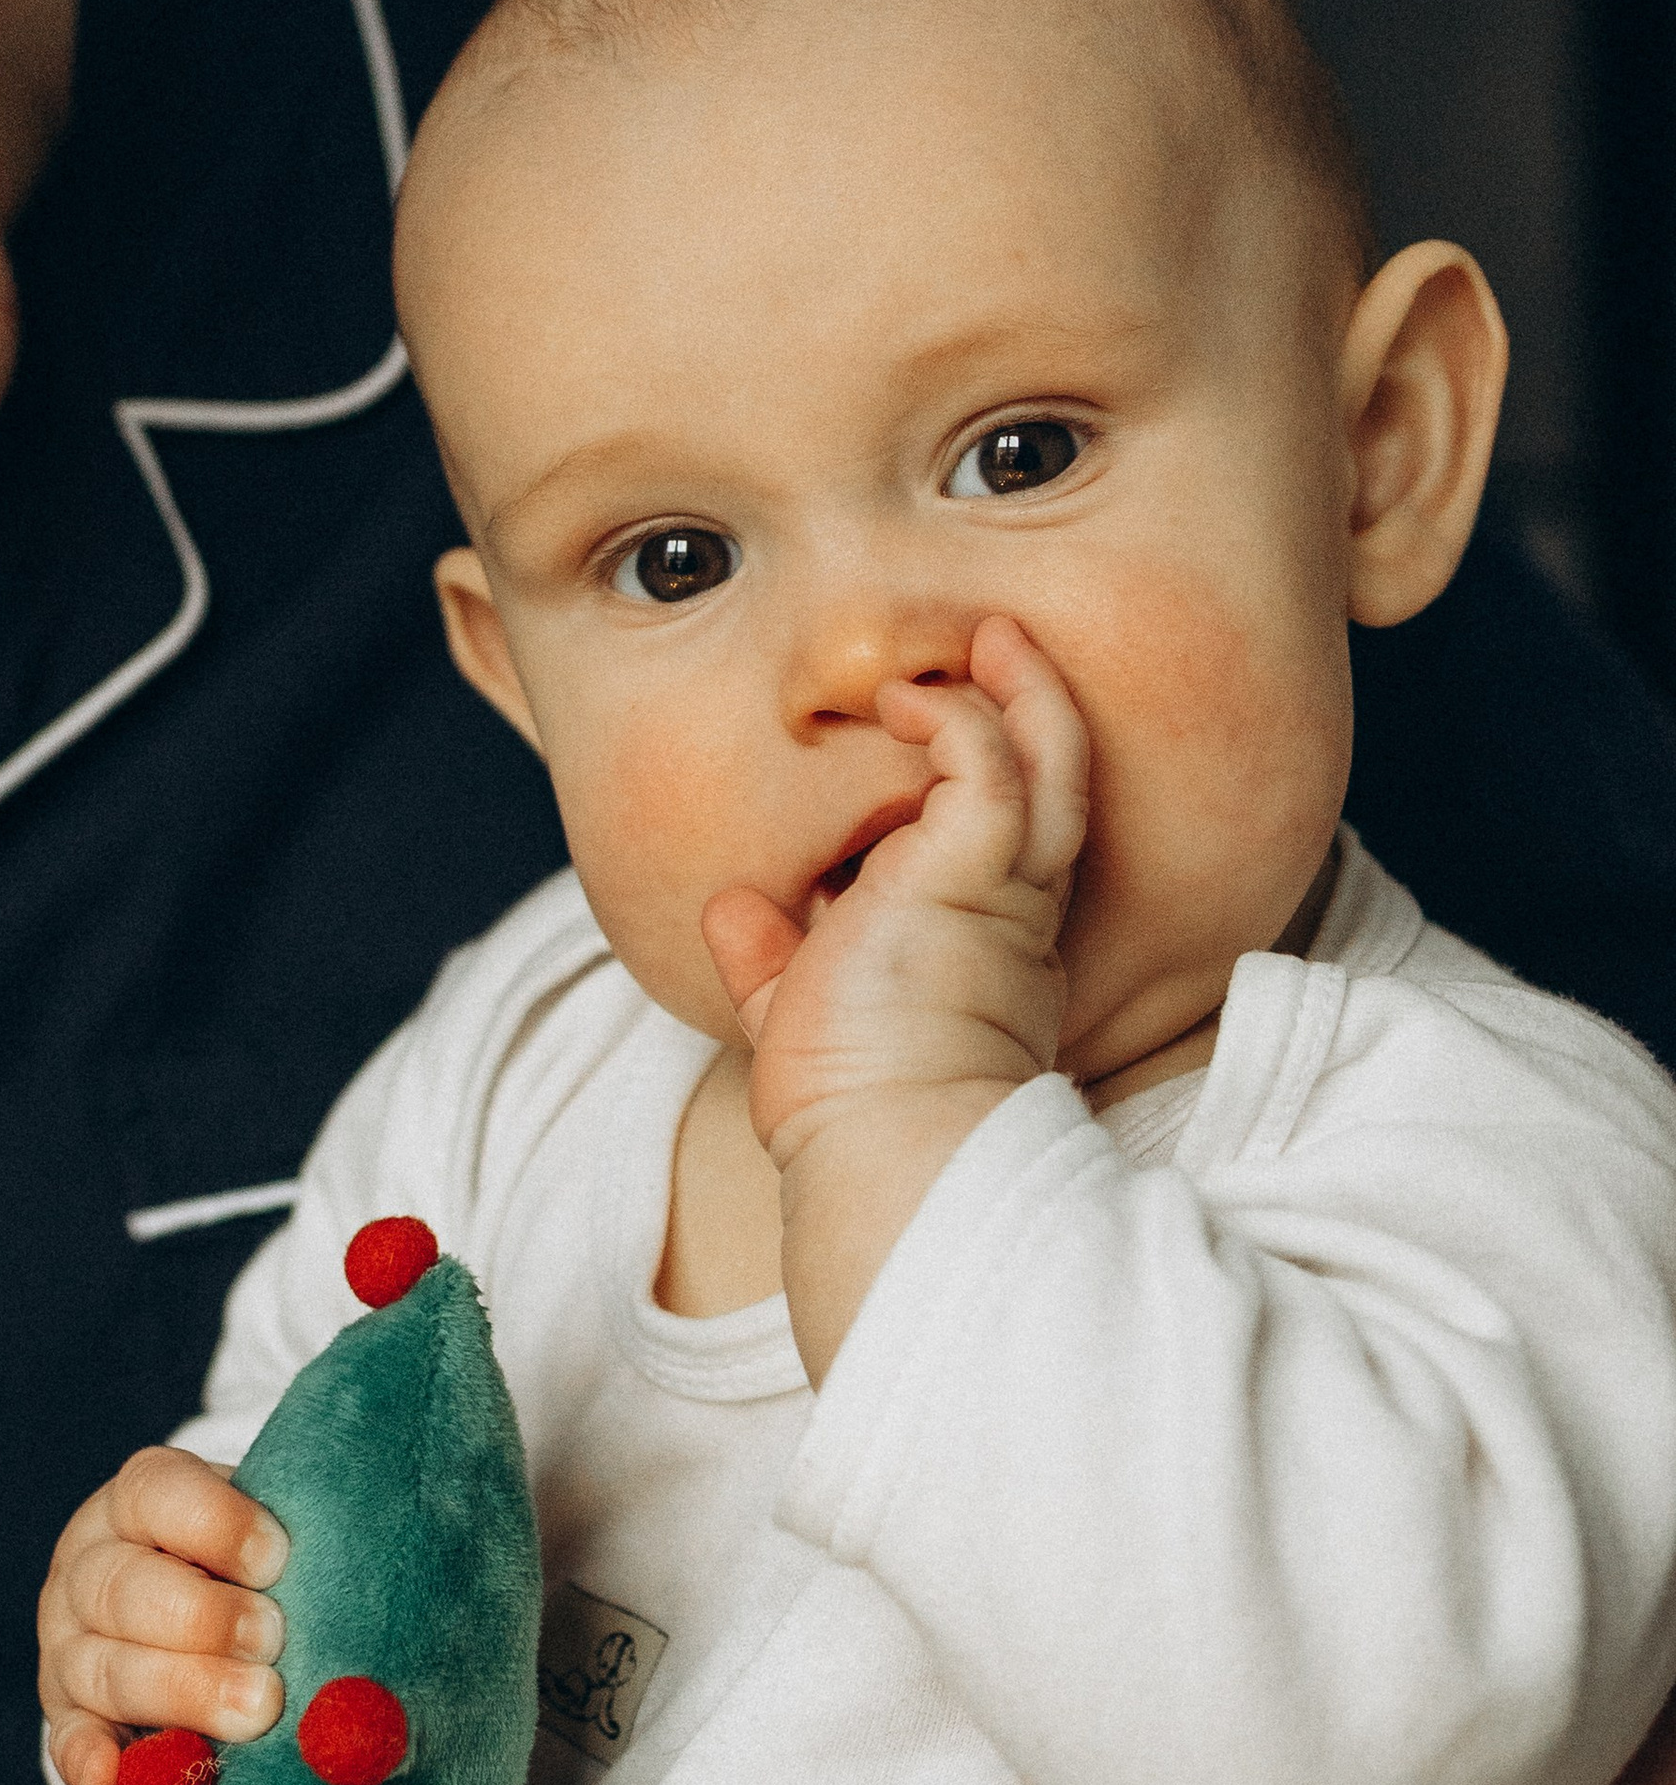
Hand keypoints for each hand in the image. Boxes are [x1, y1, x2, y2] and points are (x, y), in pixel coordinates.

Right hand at [38, 1445, 289, 1784]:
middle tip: (273, 1642)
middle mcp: (91, 1567)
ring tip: (257, 1712)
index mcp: (139, 1503)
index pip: (157, 1493)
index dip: (215, 1524)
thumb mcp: (266, 1539)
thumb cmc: (255, 1573)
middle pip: (124, 1586)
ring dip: (181, 1692)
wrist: (198, 1623)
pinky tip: (113, 1778)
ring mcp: (69, 1644)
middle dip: (204, 1618)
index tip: (277, 1559)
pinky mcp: (68, 1717)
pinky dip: (88, 1761)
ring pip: (103, 1666)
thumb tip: (365, 1591)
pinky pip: (70, 1741)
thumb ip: (302, 1554)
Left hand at [702, 614, 1087, 1369]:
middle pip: (1054, 786)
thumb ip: (774, 961)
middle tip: (998, 643)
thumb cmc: (849, 1106)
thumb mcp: (801, 1018)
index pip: (1003, 844)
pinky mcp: (977, 874)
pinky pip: (987, 764)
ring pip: (1046, 761)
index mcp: (983, 950)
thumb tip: (730, 910)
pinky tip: (905, 698)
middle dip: (1033, 709)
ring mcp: (1001, 891)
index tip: (929, 728)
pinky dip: (953, 716)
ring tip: (982, 635)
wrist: (884, 1148)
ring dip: (1014, 689)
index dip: (986, 781)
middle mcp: (1011, 915)